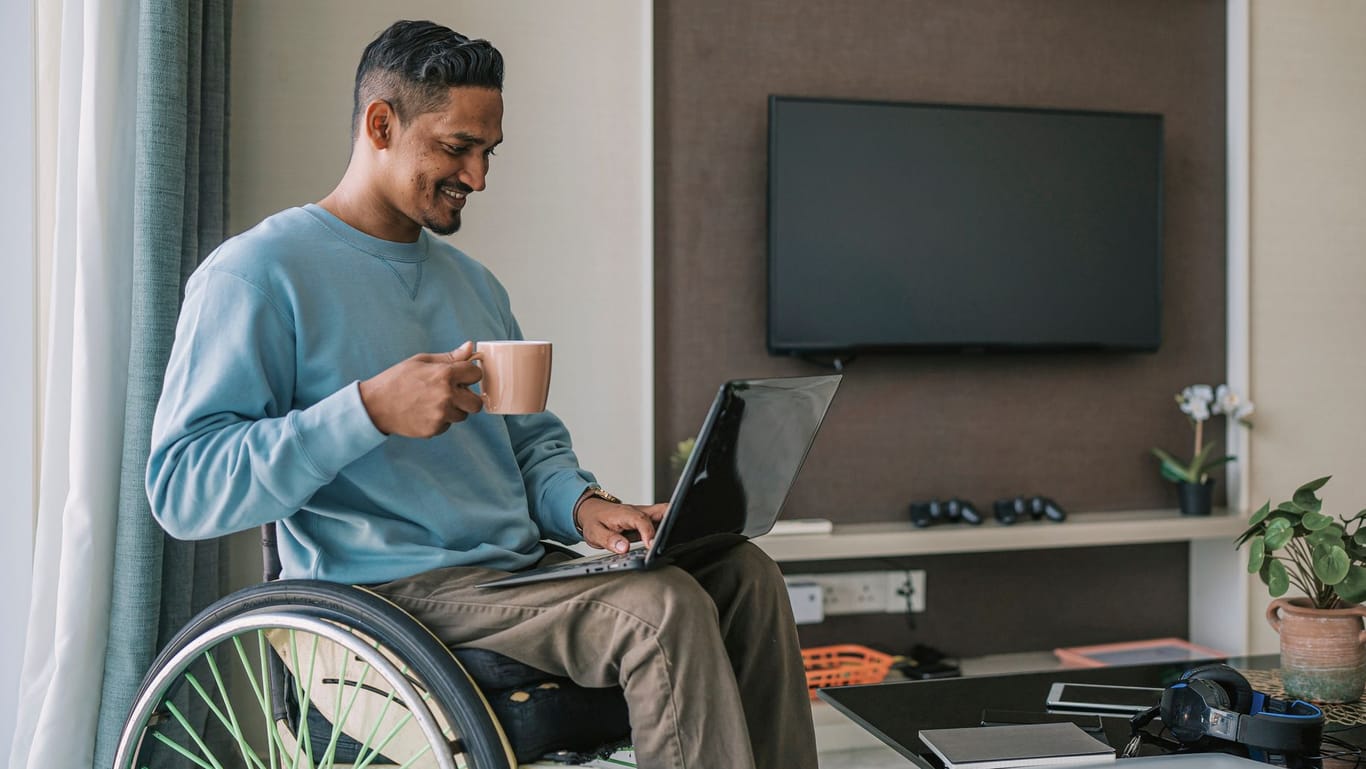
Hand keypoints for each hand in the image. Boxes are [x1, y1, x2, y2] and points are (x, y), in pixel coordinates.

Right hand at [358, 341, 483, 437]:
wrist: (375, 405)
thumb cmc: (397, 380)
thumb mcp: (421, 361)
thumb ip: (449, 357)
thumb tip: (470, 347)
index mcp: (445, 374)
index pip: (476, 374)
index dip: (469, 374)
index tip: (461, 376)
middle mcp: (447, 396)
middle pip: (476, 402)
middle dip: (468, 398)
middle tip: (453, 393)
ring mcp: (441, 415)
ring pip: (462, 415)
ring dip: (454, 410)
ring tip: (433, 402)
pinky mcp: (434, 430)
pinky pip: (447, 425)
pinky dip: (440, 420)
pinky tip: (425, 412)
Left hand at [576, 499, 668, 552]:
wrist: (592, 511)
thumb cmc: (594, 521)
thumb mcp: (594, 533)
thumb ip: (609, 540)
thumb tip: (624, 547)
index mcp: (625, 513)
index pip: (641, 520)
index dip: (648, 532)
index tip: (651, 545)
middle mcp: (638, 512)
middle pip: (662, 510)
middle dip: (672, 521)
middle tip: (675, 538)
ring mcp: (644, 515)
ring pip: (665, 514)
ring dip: (672, 525)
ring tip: (675, 541)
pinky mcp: (647, 521)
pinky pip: (662, 522)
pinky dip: (668, 529)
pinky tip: (669, 541)